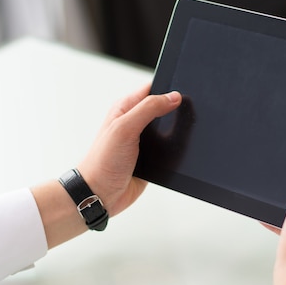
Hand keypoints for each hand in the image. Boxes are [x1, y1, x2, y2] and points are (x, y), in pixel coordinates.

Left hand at [78, 84, 181, 215]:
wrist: (99, 194)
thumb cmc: (102, 162)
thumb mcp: (124, 129)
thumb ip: (148, 109)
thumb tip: (173, 97)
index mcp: (125, 108)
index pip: (152, 89)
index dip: (168, 90)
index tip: (183, 94)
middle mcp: (134, 122)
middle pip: (163, 108)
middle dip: (176, 111)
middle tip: (187, 115)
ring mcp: (142, 140)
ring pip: (169, 129)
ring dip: (176, 132)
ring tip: (183, 135)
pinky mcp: (150, 157)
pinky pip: (169, 149)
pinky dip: (174, 150)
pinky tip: (177, 152)